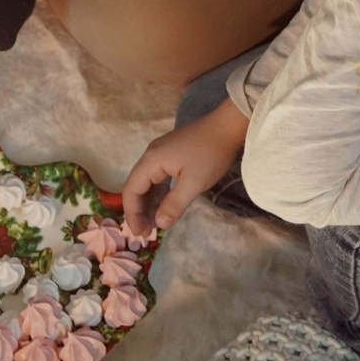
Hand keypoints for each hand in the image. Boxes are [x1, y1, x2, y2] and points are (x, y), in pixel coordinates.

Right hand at [120, 101, 250, 232]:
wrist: (228, 126)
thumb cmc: (210, 154)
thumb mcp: (194, 183)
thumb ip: (174, 204)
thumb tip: (159, 224)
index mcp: (151, 161)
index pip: (131, 190)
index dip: (132, 214)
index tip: (140, 234)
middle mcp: (151, 156)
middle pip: (136, 186)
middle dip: (138, 211)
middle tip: (146, 233)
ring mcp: (160, 154)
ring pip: (147, 183)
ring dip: (148, 204)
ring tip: (154, 224)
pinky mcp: (171, 155)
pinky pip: (158, 178)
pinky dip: (158, 195)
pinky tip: (164, 206)